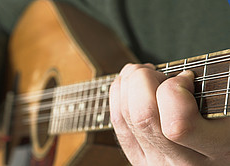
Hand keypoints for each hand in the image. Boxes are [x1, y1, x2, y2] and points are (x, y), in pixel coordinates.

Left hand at [109, 63, 229, 165]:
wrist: (213, 162)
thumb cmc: (226, 130)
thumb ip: (213, 95)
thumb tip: (180, 78)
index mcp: (214, 152)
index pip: (177, 124)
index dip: (175, 88)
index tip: (186, 77)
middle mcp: (177, 162)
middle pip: (142, 115)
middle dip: (142, 80)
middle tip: (157, 73)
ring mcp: (151, 161)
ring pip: (125, 116)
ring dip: (127, 83)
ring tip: (142, 74)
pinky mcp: (136, 157)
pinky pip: (117, 122)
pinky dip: (117, 95)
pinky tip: (128, 85)